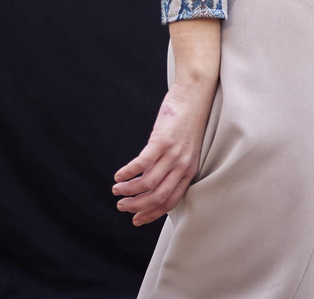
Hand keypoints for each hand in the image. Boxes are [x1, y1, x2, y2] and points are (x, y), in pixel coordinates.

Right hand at [112, 78, 216, 225]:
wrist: (196, 94)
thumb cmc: (187, 121)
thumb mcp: (185, 148)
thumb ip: (172, 166)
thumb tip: (150, 182)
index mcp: (190, 169)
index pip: (171, 201)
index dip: (152, 213)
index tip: (136, 220)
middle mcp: (183, 164)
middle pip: (158, 196)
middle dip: (137, 206)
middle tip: (122, 206)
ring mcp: (174, 153)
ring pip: (148, 183)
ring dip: (128, 190)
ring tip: (117, 189)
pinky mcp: (163, 140)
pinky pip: (141, 164)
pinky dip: (128, 173)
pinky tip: (119, 175)